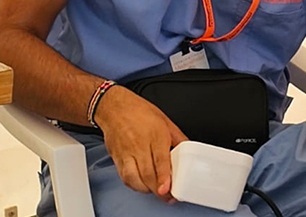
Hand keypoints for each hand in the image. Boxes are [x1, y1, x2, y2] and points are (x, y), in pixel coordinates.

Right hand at [94, 86, 187, 202]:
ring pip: (134, 178)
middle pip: (147, 173)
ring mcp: (126, 153)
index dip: (163, 177)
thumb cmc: (140, 112)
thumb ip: (179, 139)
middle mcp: (139, 145)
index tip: (167, 189)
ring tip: (156, 191)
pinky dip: (134, 185)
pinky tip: (142, 185)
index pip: (159, 160)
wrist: (115, 108)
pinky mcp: (116, 158)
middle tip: (168, 197)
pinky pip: (124, 177)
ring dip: (146, 189)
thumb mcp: (166, 121)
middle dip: (157, 189)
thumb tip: (190, 150)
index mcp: (155, 135)